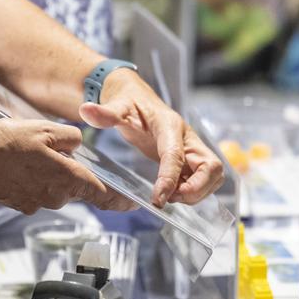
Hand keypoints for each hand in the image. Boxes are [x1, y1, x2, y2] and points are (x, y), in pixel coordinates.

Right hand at [0, 117, 133, 213]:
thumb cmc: (8, 144)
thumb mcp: (45, 129)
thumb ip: (70, 138)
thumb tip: (77, 146)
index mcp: (68, 179)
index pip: (103, 195)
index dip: (120, 200)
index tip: (133, 202)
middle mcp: (57, 197)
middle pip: (77, 186)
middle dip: (73, 171)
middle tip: (57, 149)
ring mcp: (38, 204)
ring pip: (57, 188)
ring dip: (53, 173)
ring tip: (33, 152)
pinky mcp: (22, 205)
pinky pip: (39, 191)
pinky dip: (36, 179)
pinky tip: (21, 164)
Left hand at [80, 70, 224, 207]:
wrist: (137, 98)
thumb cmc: (130, 103)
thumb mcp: (116, 106)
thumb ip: (104, 113)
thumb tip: (85, 111)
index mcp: (169, 126)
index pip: (175, 155)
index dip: (170, 179)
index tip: (158, 200)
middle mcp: (188, 137)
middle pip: (211, 167)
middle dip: (196, 189)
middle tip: (170, 199)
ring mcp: (192, 148)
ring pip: (213, 175)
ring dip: (198, 193)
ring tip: (172, 198)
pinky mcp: (191, 158)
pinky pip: (205, 179)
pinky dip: (196, 191)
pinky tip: (174, 194)